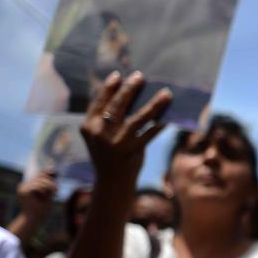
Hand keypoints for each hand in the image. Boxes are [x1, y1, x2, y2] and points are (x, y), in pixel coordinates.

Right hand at [16, 170, 56, 221]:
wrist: (35, 219)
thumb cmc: (42, 209)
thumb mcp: (48, 193)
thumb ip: (49, 182)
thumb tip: (51, 169)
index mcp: (29, 185)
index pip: (39, 174)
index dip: (48, 172)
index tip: (56, 174)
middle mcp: (24, 185)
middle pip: (40, 175)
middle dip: (51, 182)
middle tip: (56, 191)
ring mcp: (22, 187)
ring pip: (40, 180)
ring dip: (49, 187)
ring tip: (54, 194)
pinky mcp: (23, 191)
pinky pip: (37, 185)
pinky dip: (44, 190)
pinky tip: (44, 197)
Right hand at [80, 70, 171, 184]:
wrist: (111, 182)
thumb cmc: (107, 154)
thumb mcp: (98, 136)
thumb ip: (104, 118)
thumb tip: (123, 92)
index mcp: (88, 127)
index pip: (99, 102)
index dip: (109, 88)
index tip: (118, 75)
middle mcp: (101, 134)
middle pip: (117, 106)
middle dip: (130, 89)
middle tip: (140, 76)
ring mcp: (118, 143)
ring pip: (138, 119)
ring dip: (154, 105)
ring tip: (166, 93)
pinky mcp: (133, 152)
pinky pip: (150, 134)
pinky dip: (161, 124)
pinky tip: (169, 116)